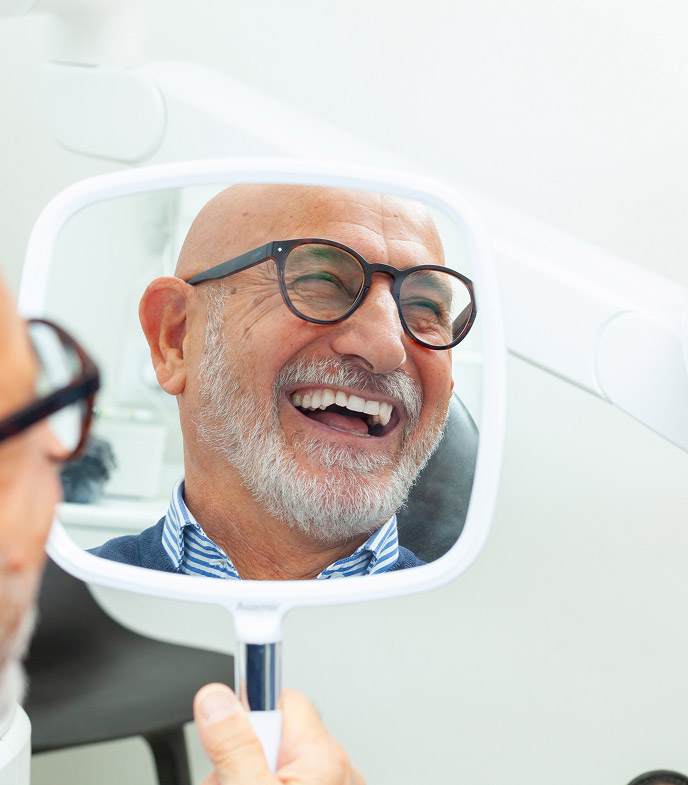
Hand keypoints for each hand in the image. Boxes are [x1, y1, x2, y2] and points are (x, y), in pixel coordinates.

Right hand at [194, 683, 365, 784]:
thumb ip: (233, 747)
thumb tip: (215, 698)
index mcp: (325, 757)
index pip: (279, 697)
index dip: (247, 713)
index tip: (219, 709)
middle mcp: (336, 769)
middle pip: (272, 731)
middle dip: (241, 753)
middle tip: (226, 781)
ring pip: (273, 758)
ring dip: (246, 773)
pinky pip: (283, 776)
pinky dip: (261, 782)